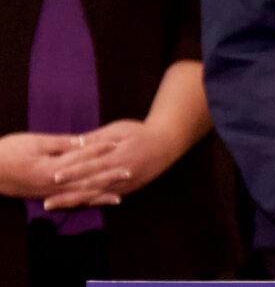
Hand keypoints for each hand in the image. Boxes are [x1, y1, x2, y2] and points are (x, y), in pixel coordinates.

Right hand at [0, 132, 121, 207]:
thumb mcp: (35, 142)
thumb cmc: (8, 151)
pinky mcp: (42, 196)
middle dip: (108, 177)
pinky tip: (94, 204)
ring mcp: (47, 193)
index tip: (118, 144)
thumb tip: (84, 142)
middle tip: (130, 172)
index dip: (100, 150)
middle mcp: (51, 185)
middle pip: (85, 181)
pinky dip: (83, 203)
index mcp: (51, 168)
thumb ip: (61, 144)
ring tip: (119, 196)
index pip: (82, 158)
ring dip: (99, 195)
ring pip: (78, 196)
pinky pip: (67, 202)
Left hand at [44, 119, 178, 209]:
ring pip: (96, 196)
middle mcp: (121, 174)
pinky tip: (78, 206)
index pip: (91, 167)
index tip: (54, 177)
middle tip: (47, 203)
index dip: (73, 173)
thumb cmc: (141, 132)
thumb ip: (97, 139)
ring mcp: (125, 184)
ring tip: (56, 206)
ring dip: (75, 202)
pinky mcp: (129, 189)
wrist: (167, 144)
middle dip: (67, 195)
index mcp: (118, 157)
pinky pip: (106, 199)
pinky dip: (91, 203)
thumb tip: (74, 144)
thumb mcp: (119, 129)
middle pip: (90, 187)